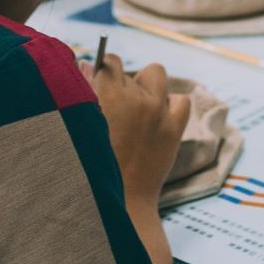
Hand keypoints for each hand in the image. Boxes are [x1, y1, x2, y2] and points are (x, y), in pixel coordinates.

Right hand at [93, 54, 190, 205]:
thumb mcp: (82, 123)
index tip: (101, 82)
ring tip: (138, 108)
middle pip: (131, 72)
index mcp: (110, 95)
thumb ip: (83, 89)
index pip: (111, 61)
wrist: (120, 202)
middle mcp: (137, 99)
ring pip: (157, 74)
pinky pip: (181, 100)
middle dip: (123, 84)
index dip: (104, 70)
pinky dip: (171, 105)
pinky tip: (158, 119)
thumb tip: (87, 63)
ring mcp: (158, 112)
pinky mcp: (174, 128)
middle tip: (115, 108)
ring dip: (148, 86)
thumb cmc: (92, 163)